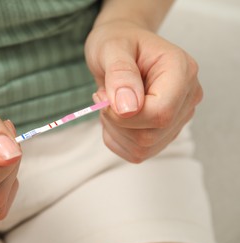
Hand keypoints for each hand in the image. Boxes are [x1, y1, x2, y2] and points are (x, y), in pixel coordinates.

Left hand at [85, 21, 202, 162]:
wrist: (121, 48)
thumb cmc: (118, 42)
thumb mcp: (112, 48)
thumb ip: (121, 74)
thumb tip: (129, 109)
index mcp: (182, 71)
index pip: (160, 114)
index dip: (125, 115)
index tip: (102, 97)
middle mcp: (187, 97)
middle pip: (150, 135)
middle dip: (116, 121)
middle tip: (103, 96)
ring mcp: (178, 118)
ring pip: (143, 148)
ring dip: (115, 131)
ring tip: (111, 103)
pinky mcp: (164, 133)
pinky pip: (137, 153)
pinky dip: (117, 139)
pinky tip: (115, 116)